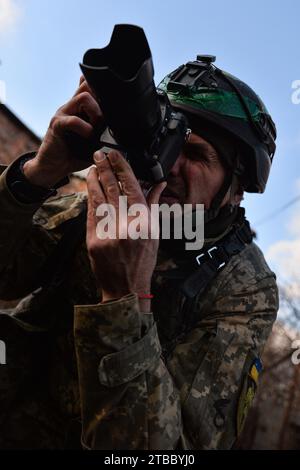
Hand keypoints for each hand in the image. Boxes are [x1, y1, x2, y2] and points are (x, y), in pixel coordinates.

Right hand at [23, 77, 104, 187]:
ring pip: (83, 97)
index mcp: (80, 108)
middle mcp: (71, 106)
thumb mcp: (94, 139)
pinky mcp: (57, 125)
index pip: (90, 85)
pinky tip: (88, 137)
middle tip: (105, 121)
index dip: (104, 90)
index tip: (114, 104)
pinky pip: (73, 120)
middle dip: (102, 101)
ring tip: (96, 130)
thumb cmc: (75, 153)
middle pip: (88, 85)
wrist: (53, 166)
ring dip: (96, 113)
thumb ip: (103, 129)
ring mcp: (63, 113)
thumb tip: (122, 127)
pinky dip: (85, 128)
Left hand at [86, 150, 165, 311]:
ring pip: (99, 197)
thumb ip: (153, 205)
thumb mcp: (154, 233)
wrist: (125, 287)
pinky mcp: (93, 240)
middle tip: (98, 154)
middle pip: (113, 188)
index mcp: (144, 222)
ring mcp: (108, 233)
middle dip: (104, 168)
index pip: (131, 187)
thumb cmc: (143, 261)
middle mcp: (126, 225)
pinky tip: (90, 187)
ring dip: (94, 179)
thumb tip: (158, 184)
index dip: (121, 168)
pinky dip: (90, 198)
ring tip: (92, 167)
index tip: (115, 155)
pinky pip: (91, 213)